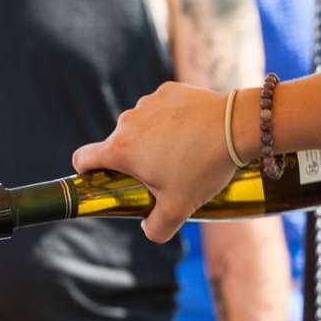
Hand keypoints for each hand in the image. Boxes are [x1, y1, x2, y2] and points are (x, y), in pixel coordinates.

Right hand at [72, 82, 238, 242]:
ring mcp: (148, 103)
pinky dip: (171, 119)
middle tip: (163, 174)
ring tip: (184, 151)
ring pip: (140, 125)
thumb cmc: (203, 168)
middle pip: (118, 144)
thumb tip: (148, 228)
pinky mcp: (168, 90)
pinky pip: (160, 108)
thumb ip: (156, 229)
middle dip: (134, 160)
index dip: (86, 171)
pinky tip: (193, 130)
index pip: (82, 158)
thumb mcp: (179, 209)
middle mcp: (128, 122)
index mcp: (121, 150)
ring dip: (152, 138)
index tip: (101, 178)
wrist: (237, 127)